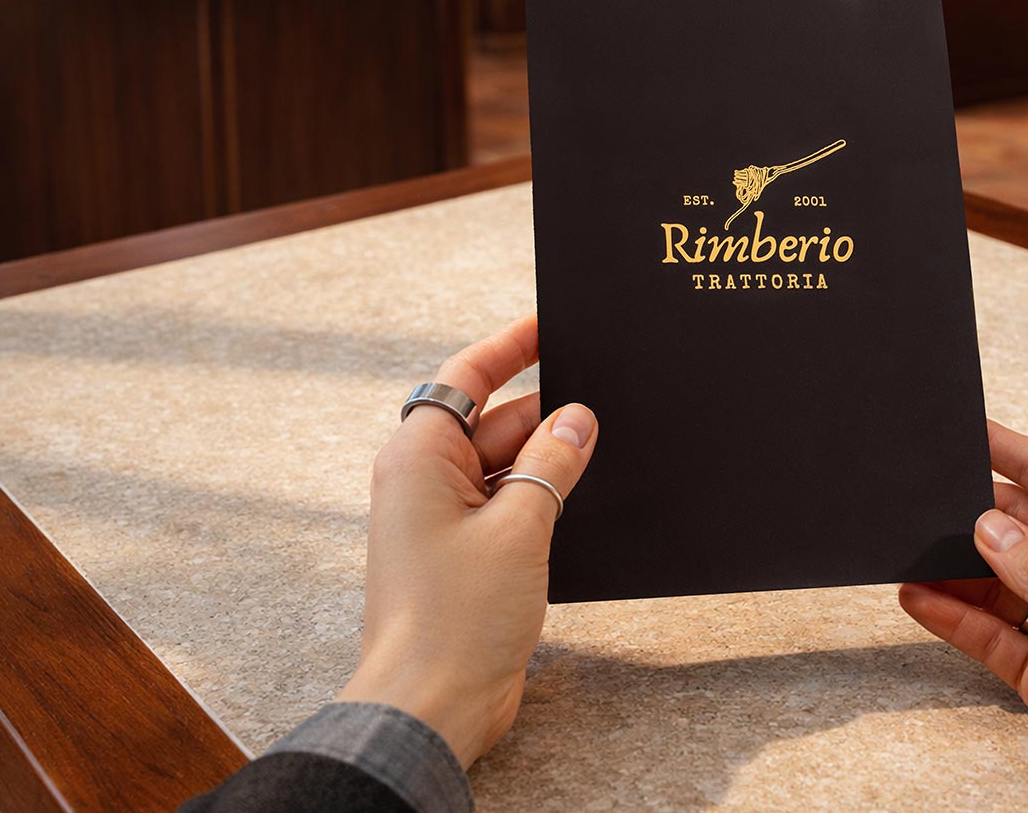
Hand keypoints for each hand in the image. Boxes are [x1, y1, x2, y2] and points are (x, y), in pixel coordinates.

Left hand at [336, 316, 596, 767]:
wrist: (431, 705)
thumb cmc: (456, 619)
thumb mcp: (519, 526)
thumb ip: (551, 462)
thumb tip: (577, 417)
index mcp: (419, 456)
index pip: (466, 377)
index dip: (510, 346)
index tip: (549, 323)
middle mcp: (425, 480)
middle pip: (494, 422)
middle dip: (548, 413)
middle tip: (608, 401)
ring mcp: (444, 520)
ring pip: (507, 466)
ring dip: (550, 462)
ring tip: (606, 451)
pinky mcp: (465, 556)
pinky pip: (509, 506)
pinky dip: (544, 499)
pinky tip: (585, 501)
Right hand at [900, 421, 1027, 812]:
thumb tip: (987, 523)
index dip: (1015, 453)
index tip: (969, 428)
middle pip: (1026, 530)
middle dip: (977, 516)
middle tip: (923, 499)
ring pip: (1002, 583)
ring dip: (959, 571)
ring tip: (907, 551)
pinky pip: (993, 633)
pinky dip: (956, 617)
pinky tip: (917, 599)